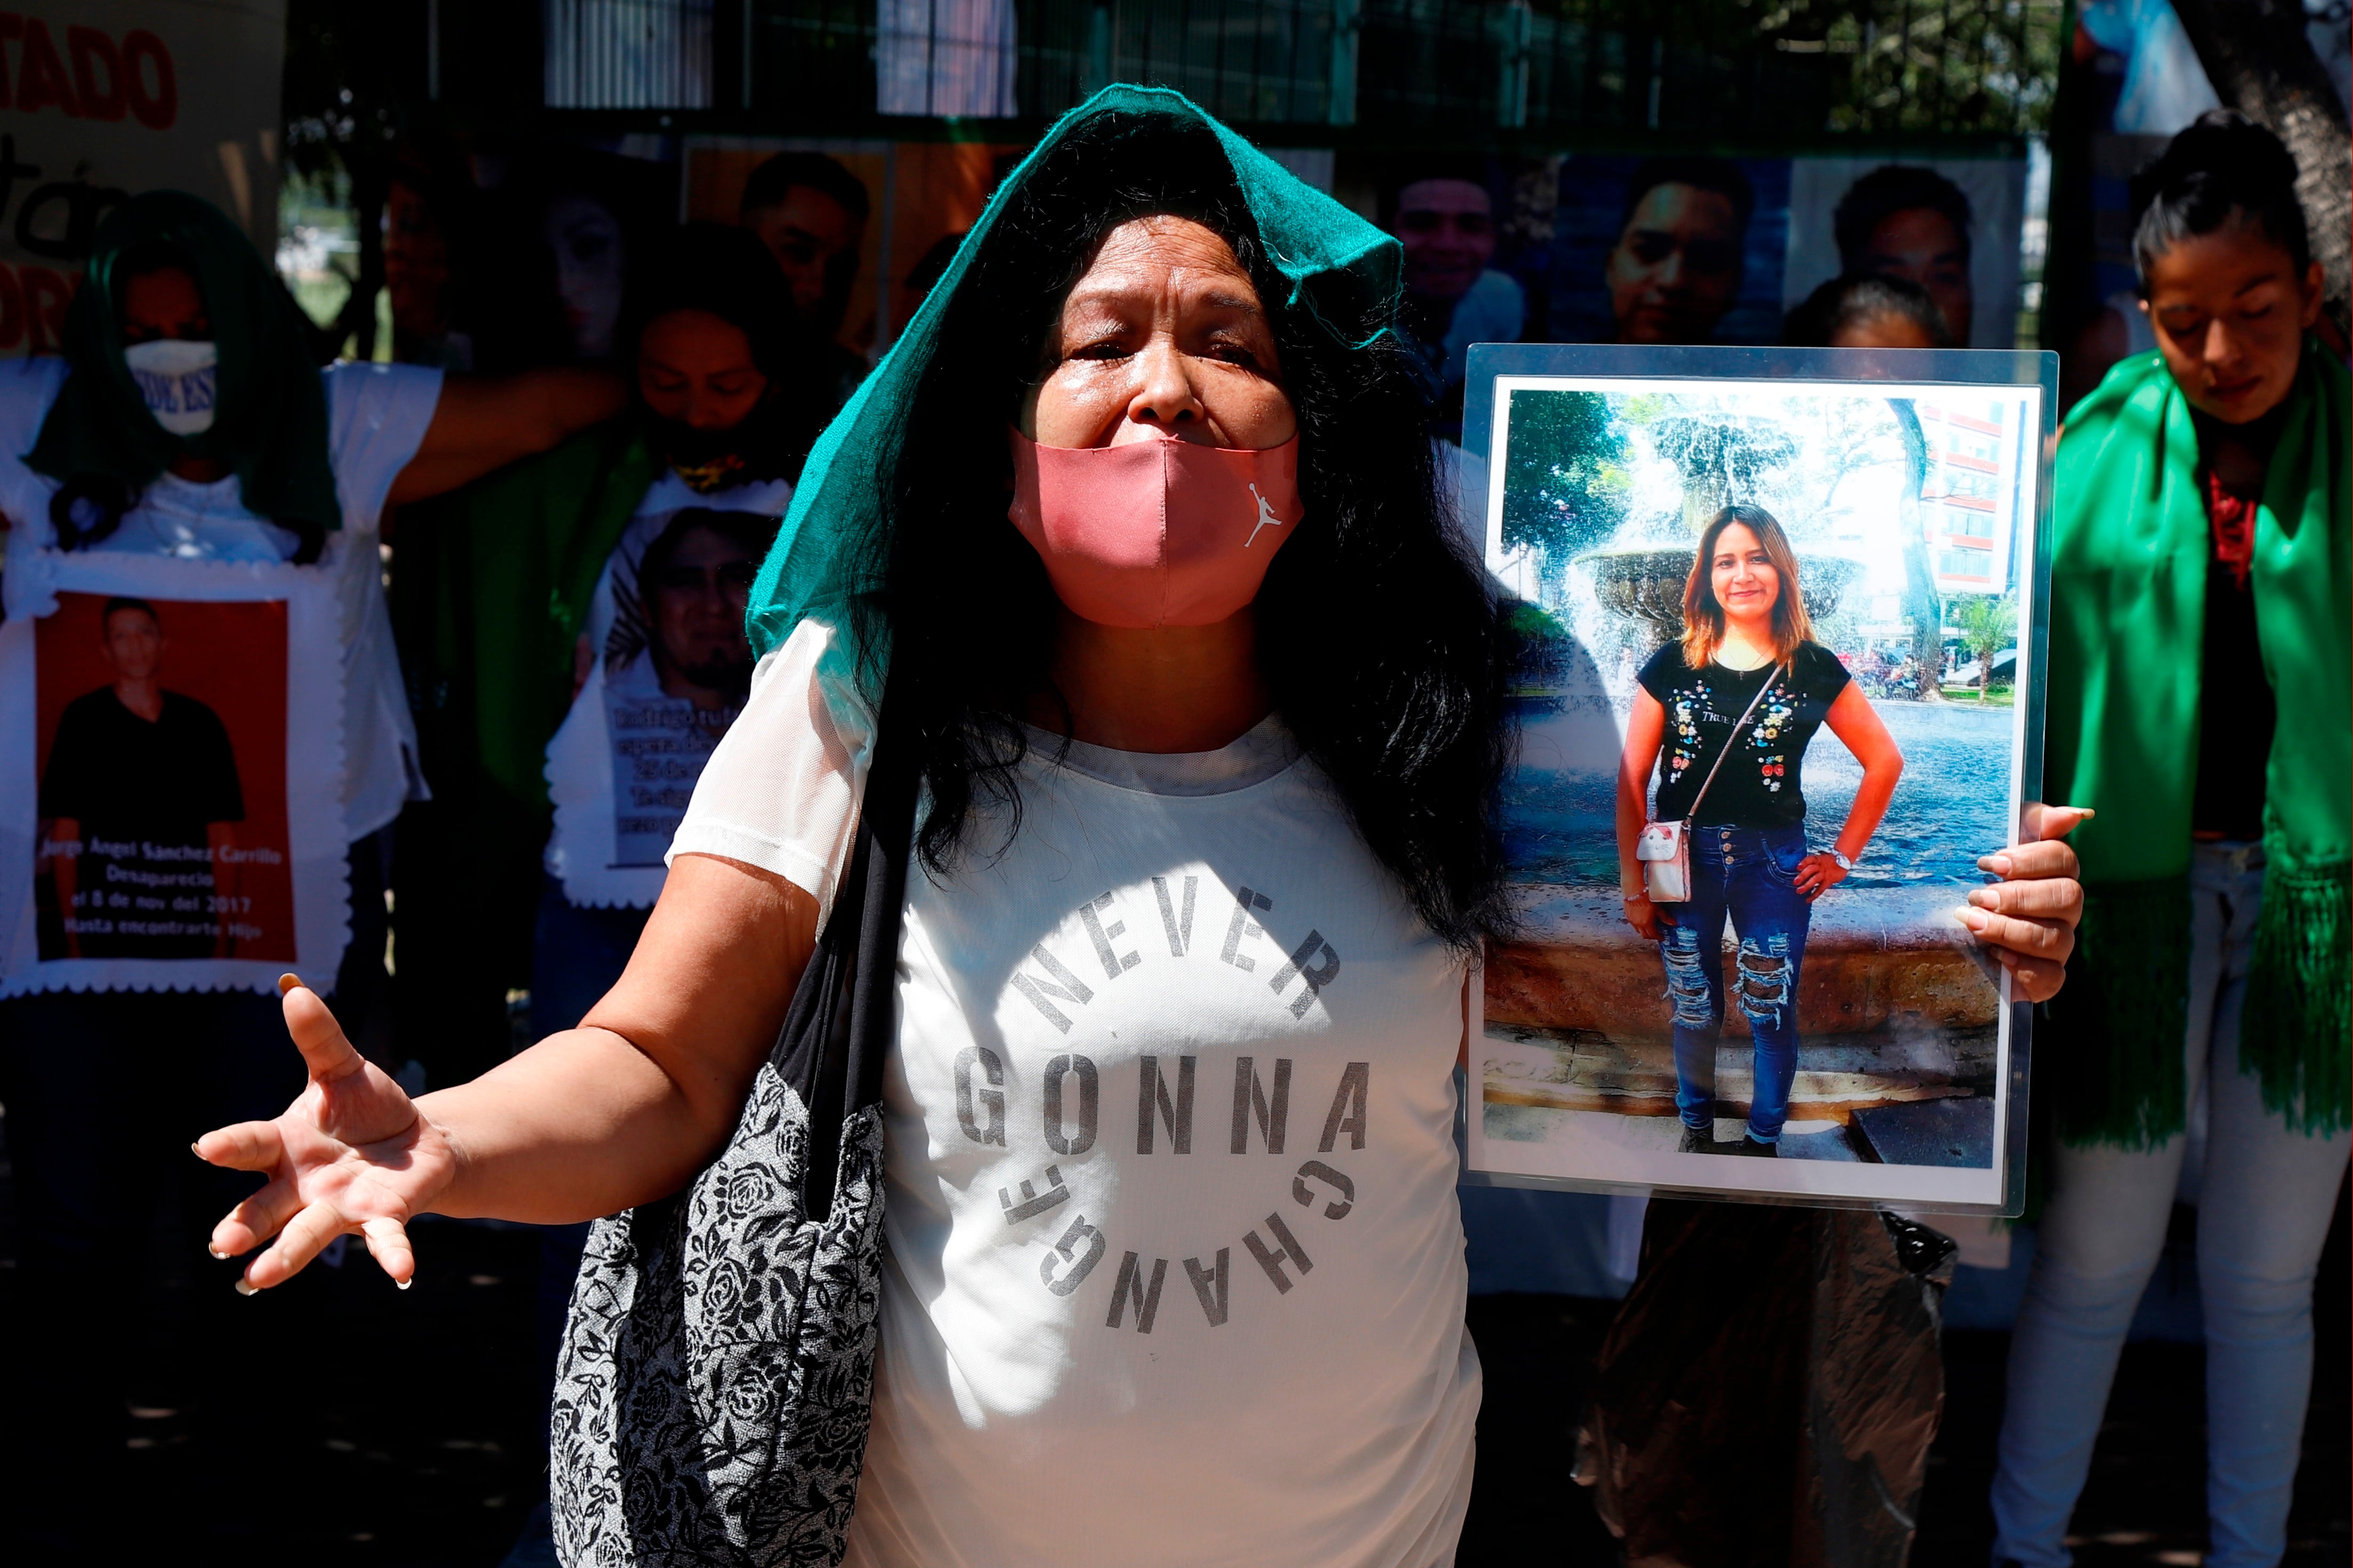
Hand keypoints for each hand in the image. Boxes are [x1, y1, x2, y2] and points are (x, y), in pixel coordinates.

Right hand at [194, 976, 456, 1291]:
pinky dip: (393, 1256)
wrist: (413, 1141)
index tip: (204, 1147)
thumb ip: (319, 1036)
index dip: (230, 1145)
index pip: (251, 1143)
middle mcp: (301, 1184)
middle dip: (243, 1223)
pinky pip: (385, 1239)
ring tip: (258, 1279)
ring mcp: (338, 1205)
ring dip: (285, 1257)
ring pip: (307, 1233)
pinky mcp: (380, 1217)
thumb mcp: (344, 1068)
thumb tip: (292, 987)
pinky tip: (403, 1274)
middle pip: (265, 1205)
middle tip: (222, 1242)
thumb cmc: (364, 1108)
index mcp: (284, 1144)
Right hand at [1622, 889, 1662, 941]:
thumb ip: (1665, 917)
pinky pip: (1633, 924)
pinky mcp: (1627, 915)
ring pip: (1638, 930)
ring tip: (1649, 926)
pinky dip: (1638, 925)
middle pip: (1644, 935)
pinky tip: (1642, 919)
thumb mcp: (1658, 908)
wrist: (1633, 889)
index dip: (1658, 937)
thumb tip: (1673, 923)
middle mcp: (1637, 924)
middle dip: (1651, 936)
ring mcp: (1631, 920)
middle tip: (1656, 934)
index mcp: (1646, 923)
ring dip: (1644, 930)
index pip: (1653, 935)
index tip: (1662, 937)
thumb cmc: (1645, 896)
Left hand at [1792, 852, 1848, 899]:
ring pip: (1815, 879)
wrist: (1844, 860)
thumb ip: (1811, 864)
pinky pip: (1821, 888)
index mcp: (1817, 859)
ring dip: (1807, 886)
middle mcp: (1820, 866)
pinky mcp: (1829, 880)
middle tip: (1795, 882)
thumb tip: (1798, 871)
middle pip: (1811, 870)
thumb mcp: (1820, 859)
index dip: (1804, 863)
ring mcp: (1824, 873)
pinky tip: (1808, 899)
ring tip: (1799, 891)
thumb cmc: (1828, 860)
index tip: (1798, 867)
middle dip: (1803, 876)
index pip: (1810, 859)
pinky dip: (1814, 895)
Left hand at [1956, 803, 2090, 1003]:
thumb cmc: (1973, 878)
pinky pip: (2050, 977)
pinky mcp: (2045, 978)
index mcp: (2054, 873)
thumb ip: (2032, 822)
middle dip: (2020, 896)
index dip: (2031, 860)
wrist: (1944, 933)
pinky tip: (1994, 956)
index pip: (2064, 860)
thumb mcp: (1992, 840)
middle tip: (1979, 896)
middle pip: (2067, 897)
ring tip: (1973, 922)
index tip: (1991, 863)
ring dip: (2011, 930)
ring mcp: (2058, 944)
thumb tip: (2077, 814)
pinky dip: (2023, 967)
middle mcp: (2063, 909)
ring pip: (2056, 938)